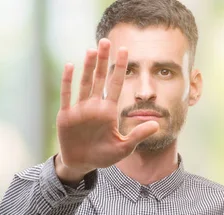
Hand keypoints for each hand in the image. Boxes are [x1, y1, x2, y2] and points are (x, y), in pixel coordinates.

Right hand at [55, 39, 158, 183]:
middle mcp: (94, 106)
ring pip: (85, 83)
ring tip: (91, 50)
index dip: (120, 68)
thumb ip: (138, 135)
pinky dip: (68, 81)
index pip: (116, 85)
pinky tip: (69, 66)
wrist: (81, 164)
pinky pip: (67, 96)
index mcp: (108, 111)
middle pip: (100, 78)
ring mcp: (80, 110)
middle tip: (106, 41)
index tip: (125, 51)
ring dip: (88, 67)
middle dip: (103, 60)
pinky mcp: (66, 116)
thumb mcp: (123, 148)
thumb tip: (156, 124)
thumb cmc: (102, 156)